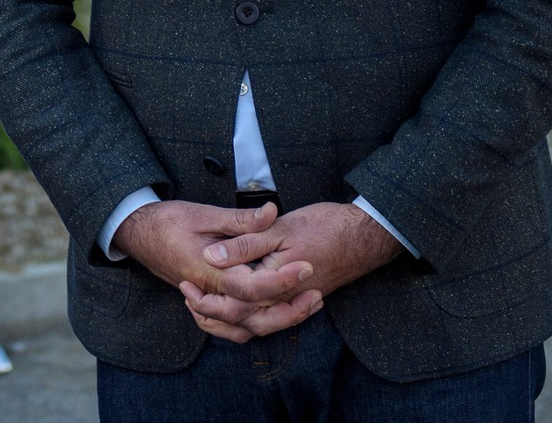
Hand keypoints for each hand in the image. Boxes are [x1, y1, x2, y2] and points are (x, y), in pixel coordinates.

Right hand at [110, 200, 321, 341]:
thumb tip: (272, 212)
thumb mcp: (205, 213)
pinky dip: (253, 327)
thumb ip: (241, 220)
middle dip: (289, 310)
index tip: (306, 266)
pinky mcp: (207, 301)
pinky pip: (231, 327)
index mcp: (210, 272)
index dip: (282, 280)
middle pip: (254, 317)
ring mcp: (207, 301)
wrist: (138, 233)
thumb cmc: (168, 221)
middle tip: (316, 294)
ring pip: (245, 327)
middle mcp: (209, 293)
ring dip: (277, 321)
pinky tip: (273, 313)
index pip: (252, 287)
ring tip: (306, 306)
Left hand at [182, 201, 402, 339]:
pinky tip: (235, 301)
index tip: (187, 283)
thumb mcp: (279, 228)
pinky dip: (248, 315)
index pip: (235, 302)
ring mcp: (294, 303)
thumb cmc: (325, 227)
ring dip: (228, 318)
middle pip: (243, 321)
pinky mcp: (299, 299)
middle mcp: (285, 301)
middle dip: (213, 313)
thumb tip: (211, 257)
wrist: (364, 235)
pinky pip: (269, 317)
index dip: (207, 297)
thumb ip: (244, 243)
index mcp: (275, 284)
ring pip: (256, 324)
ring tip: (202, 303)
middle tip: (189, 296)